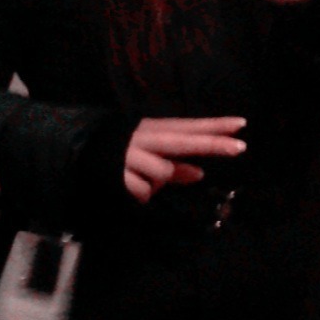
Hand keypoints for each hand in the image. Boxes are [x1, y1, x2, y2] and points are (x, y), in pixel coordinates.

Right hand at [124, 116, 246, 204]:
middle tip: (241, 147)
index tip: (242, 124)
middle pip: (184, 141)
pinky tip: (126, 187)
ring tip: (136, 179)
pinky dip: (138, 195)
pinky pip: (142, 191)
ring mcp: (131, 154)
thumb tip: (201, 174)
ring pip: (161, 173)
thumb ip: (175, 167)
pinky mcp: (117, 172)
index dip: (215, 126)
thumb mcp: (149, 155)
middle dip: (212, 144)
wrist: (77, 154)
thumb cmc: (122, 155)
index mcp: (154, 130)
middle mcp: (144, 137)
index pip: (190, 127)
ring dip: (154, 184)